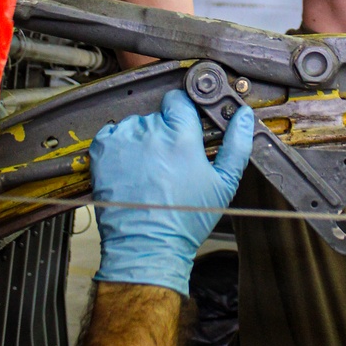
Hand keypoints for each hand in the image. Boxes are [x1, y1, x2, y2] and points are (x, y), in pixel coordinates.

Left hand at [90, 90, 253, 294]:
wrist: (146, 245)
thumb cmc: (185, 219)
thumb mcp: (224, 184)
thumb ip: (237, 145)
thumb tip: (242, 115)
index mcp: (181, 136)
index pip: (179, 100)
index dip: (183, 113)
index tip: (184, 128)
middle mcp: (151, 132)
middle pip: (158, 115)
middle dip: (164, 131)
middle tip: (168, 160)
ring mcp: (124, 140)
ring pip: (135, 124)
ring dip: (141, 138)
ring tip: (148, 168)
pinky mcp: (103, 151)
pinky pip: (112, 134)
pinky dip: (119, 146)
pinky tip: (129, 167)